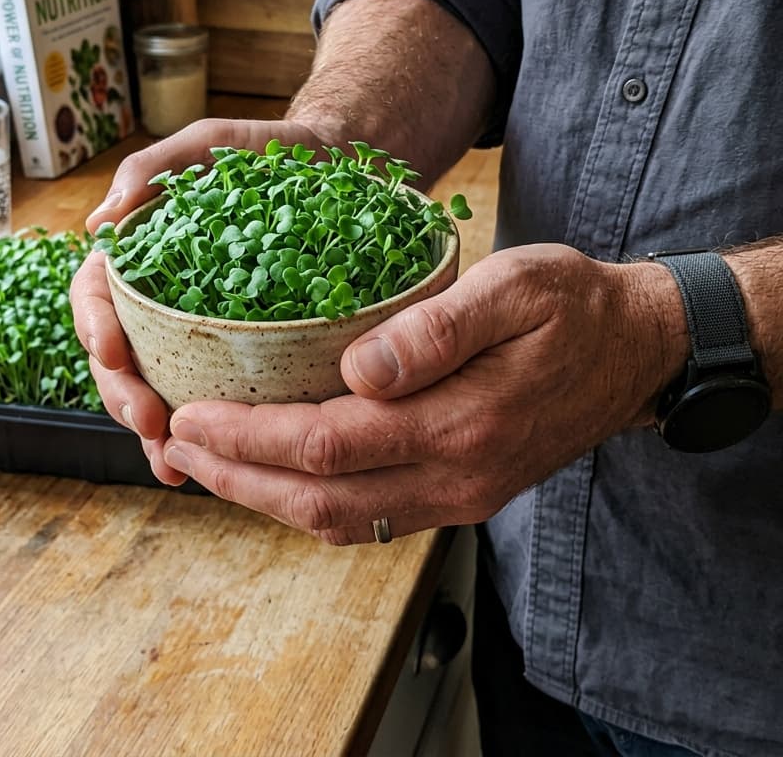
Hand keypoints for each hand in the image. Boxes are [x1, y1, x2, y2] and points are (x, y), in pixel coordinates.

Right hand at [70, 116, 324, 483]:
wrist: (339, 167)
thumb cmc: (268, 152)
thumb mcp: (209, 144)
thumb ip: (153, 168)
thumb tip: (96, 222)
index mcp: (143, 255)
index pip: (97, 296)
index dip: (94, 327)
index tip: (112, 353)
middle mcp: (164, 298)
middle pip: (121, 356)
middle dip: (125, 395)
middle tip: (151, 425)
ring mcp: (203, 328)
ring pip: (163, 386)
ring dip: (159, 430)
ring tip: (173, 463)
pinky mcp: (247, 349)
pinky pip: (223, 394)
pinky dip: (215, 431)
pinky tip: (222, 460)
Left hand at [158, 244, 689, 542]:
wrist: (635, 352)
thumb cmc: (573, 307)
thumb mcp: (517, 289)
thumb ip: (439, 331)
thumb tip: (360, 368)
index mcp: (463, 423)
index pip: (330, 445)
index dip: (251, 436)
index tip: (191, 414)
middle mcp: (457, 476)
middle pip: (320, 500)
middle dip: (236, 477)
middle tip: (173, 446)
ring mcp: (459, 494)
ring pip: (340, 519)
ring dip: (263, 497)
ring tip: (205, 463)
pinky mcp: (460, 491)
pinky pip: (368, 515)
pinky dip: (307, 501)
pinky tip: (273, 473)